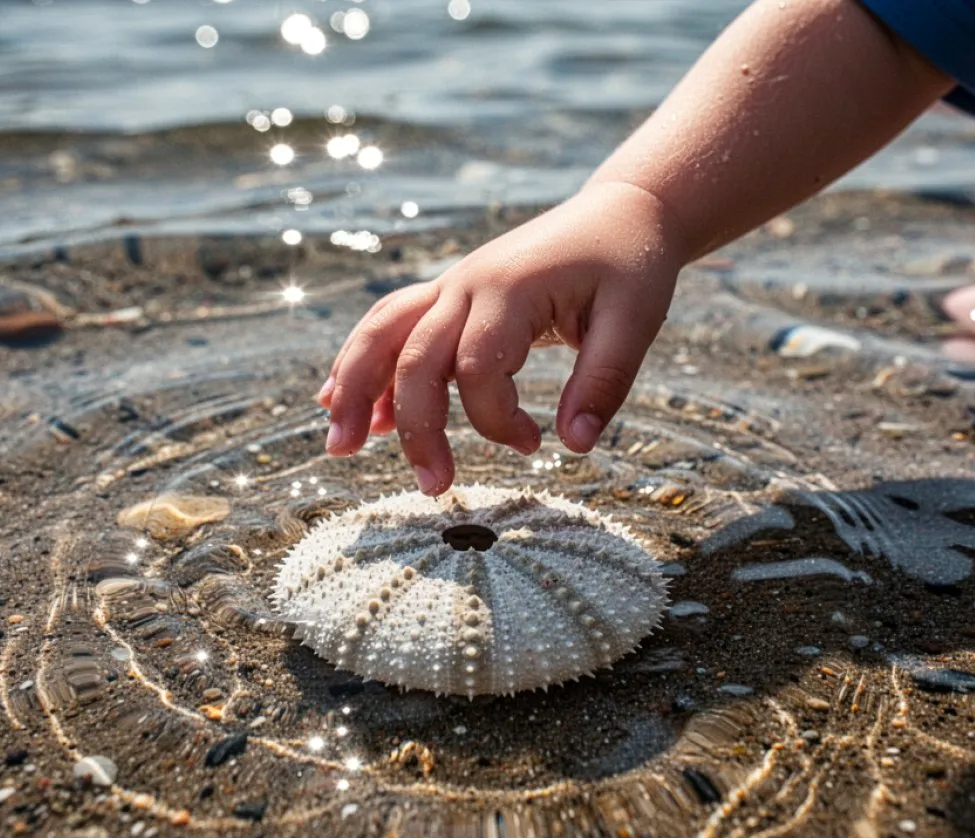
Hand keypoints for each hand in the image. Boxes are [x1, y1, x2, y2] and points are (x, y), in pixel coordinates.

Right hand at [317, 180, 683, 494]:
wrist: (620, 211)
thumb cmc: (631, 265)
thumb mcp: (636, 321)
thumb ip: (604, 382)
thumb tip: (575, 445)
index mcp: (510, 288)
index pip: (478, 368)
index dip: (498, 420)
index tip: (535, 445)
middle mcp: (468, 282)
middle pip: (416, 357)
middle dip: (415, 428)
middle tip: (434, 488)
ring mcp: (452, 285)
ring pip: (383, 333)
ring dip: (354, 387)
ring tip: (338, 445)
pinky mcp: (450, 293)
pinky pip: (393, 326)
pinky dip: (366, 365)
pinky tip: (349, 406)